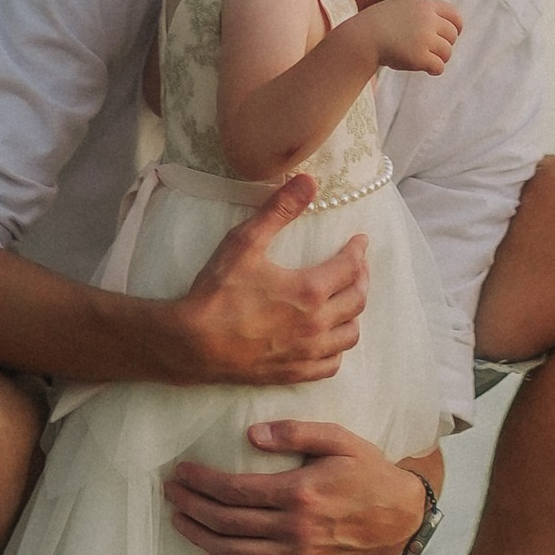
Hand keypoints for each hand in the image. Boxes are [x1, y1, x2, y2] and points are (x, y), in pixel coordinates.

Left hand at [161, 422, 433, 554]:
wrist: (399, 516)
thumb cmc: (368, 471)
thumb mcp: (338, 439)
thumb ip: (295, 433)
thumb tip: (252, 433)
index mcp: (299, 492)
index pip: (237, 490)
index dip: (204, 482)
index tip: (182, 472)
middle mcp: (294, 528)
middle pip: (229, 521)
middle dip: (193, 506)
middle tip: (171, 493)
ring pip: (236, 552)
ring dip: (201, 538)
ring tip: (178, 521)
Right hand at [170, 174, 369, 387]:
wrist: (193, 343)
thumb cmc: (218, 292)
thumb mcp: (245, 242)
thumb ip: (279, 209)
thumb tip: (309, 181)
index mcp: (310, 290)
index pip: (350, 267)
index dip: (358, 251)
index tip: (359, 241)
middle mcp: (316, 324)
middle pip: (357, 300)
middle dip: (361, 278)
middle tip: (357, 265)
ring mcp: (307, 353)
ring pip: (350, 335)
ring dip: (353, 314)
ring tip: (346, 299)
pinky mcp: (294, 373)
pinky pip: (331, 365)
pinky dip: (337, 348)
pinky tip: (330, 338)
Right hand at [364, 0, 460, 79]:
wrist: (362, 37)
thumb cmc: (378, 24)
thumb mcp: (401, 8)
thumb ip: (420, 11)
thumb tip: (442, 22)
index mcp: (424, 5)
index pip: (454, 15)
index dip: (456, 27)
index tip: (452, 35)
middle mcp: (427, 20)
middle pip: (452, 35)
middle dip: (445, 44)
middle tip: (431, 51)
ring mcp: (424, 38)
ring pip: (447, 52)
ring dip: (439, 58)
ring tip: (425, 59)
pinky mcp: (419, 57)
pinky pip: (439, 66)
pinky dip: (434, 69)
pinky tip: (426, 69)